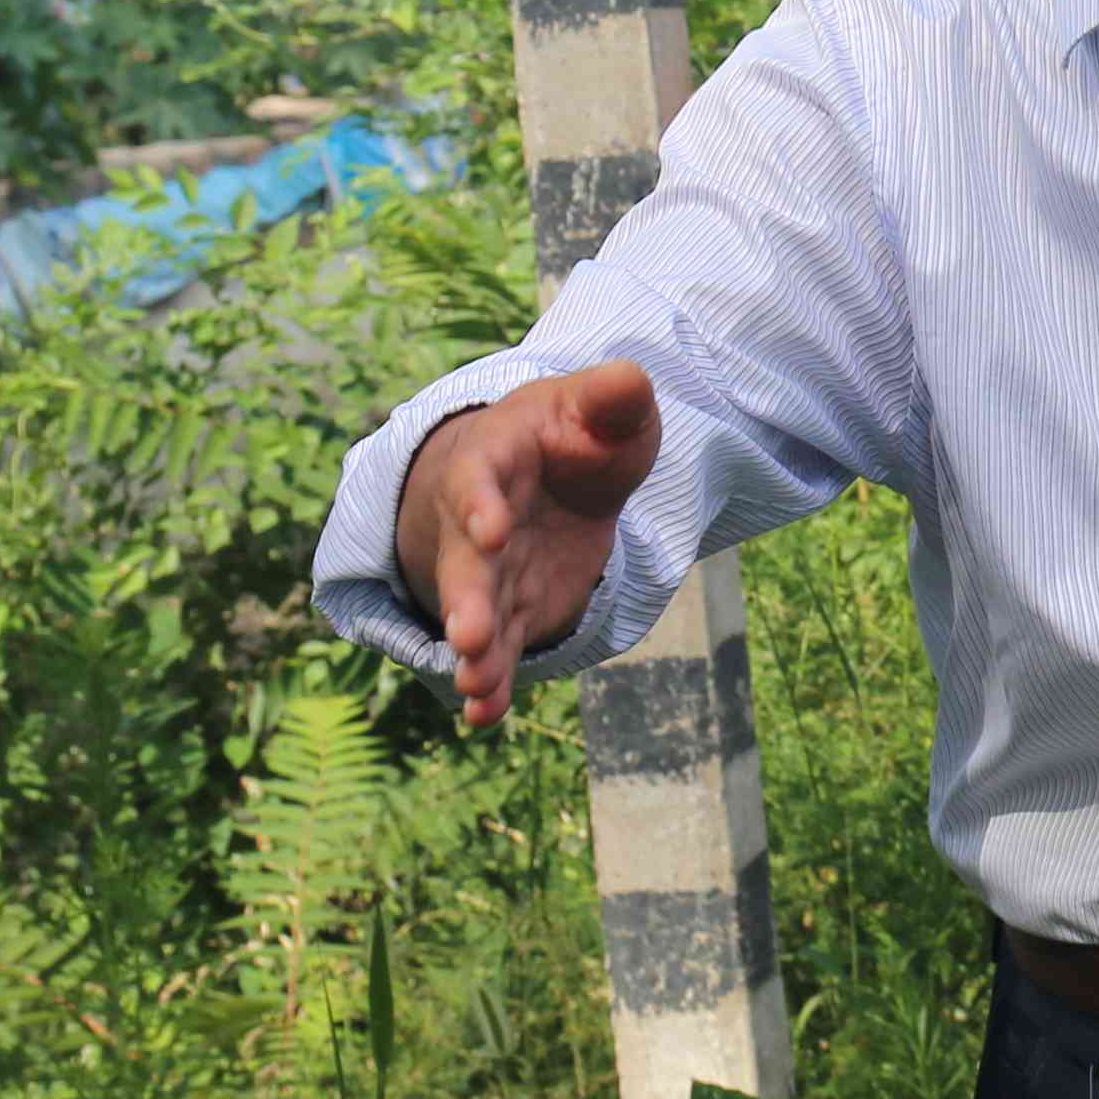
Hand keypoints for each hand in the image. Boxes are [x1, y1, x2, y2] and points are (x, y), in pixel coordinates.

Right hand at [394, 360, 660, 727]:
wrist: (552, 471)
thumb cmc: (575, 433)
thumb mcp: (600, 409)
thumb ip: (613, 399)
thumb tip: (632, 380)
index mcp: (493, 458)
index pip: (478, 479)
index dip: (481, 502)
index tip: (491, 528)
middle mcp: (478, 520)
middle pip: (468, 561)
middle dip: (466, 598)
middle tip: (465, 636)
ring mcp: (491, 571)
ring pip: (477, 614)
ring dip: (475, 652)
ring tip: (475, 688)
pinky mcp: (512, 610)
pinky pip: (497, 651)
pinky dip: (491, 684)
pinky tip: (483, 718)